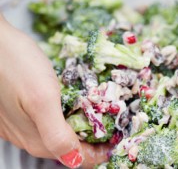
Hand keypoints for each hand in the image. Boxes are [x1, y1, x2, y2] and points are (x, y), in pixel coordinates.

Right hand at [0, 16, 111, 167]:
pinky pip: (51, 122)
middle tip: (112, 128)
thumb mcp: (41, 99)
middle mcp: (30, 137)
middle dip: (93, 141)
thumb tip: (74, 161)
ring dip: (82, 129)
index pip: (77, 159)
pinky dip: (68, 118)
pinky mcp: (22, 112)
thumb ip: (56, 133)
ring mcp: (25, 125)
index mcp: (39, 139)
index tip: (116, 141)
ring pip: (61, 135)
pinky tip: (75, 106)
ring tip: (99, 117)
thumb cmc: (15, 64)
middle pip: (70, 148)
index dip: (99, 153)